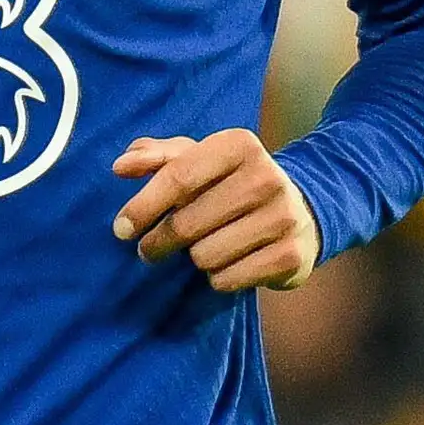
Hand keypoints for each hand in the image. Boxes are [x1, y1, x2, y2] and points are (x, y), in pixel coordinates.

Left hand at [110, 130, 319, 291]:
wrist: (302, 212)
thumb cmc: (231, 184)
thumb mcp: (198, 159)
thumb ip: (156, 157)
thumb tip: (121, 166)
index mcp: (240, 145)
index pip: (178, 177)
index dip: (142, 206)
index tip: (121, 229)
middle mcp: (267, 177)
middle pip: (187, 223)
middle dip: (159, 241)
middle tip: (152, 248)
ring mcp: (283, 217)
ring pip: (205, 256)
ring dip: (194, 258)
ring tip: (203, 249)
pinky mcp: (291, 256)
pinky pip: (228, 279)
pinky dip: (218, 278)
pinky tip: (227, 263)